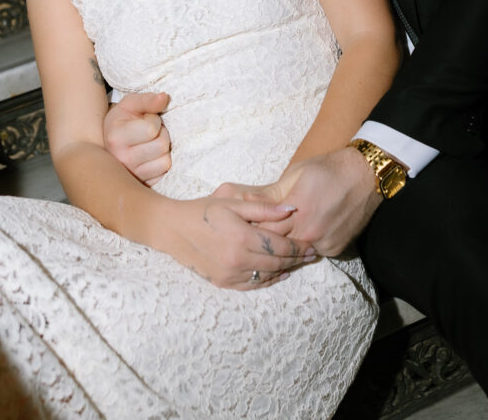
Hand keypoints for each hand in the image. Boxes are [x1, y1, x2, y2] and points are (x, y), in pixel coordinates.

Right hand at [103, 91, 171, 185]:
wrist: (111, 142)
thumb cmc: (123, 120)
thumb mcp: (130, 104)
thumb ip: (147, 99)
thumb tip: (165, 98)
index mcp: (116, 138)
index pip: (152, 129)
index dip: (154, 120)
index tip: (145, 119)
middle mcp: (121, 160)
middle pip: (161, 145)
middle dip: (161, 134)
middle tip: (149, 132)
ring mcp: (132, 175)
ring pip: (166, 161)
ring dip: (163, 149)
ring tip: (150, 143)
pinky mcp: (143, 184)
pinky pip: (165, 173)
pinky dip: (161, 162)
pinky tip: (151, 156)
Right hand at [161, 196, 315, 289]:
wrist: (174, 230)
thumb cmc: (204, 210)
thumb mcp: (233, 202)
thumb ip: (263, 208)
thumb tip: (292, 210)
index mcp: (242, 237)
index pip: (280, 246)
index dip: (299, 247)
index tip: (313, 245)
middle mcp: (238, 259)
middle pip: (277, 263)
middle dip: (297, 259)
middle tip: (312, 255)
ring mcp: (230, 274)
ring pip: (267, 276)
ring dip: (286, 270)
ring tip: (300, 263)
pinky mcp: (224, 283)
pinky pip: (253, 285)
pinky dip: (269, 280)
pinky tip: (279, 273)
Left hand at [216, 148, 379, 256]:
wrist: (365, 176)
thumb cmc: (327, 170)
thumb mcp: (295, 175)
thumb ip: (270, 194)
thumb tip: (243, 200)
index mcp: (296, 211)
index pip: (265, 231)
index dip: (251, 232)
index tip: (238, 233)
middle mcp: (310, 231)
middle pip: (278, 246)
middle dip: (264, 245)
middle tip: (248, 245)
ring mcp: (324, 243)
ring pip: (295, 254)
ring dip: (283, 250)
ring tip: (269, 246)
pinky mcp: (336, 249)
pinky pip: (313, 253)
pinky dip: (303, 249)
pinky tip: (296, 243)